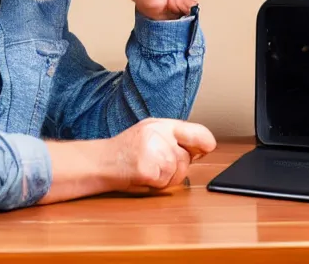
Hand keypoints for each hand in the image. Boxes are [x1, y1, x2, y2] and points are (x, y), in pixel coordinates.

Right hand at [37, 118, 215, 204]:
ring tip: (148, 170)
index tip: (208, 147)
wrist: (100, 161)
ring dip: (165, 179)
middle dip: (176, 169)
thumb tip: (203, 148)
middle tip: (156, 166)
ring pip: (176, 172)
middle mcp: (157, 132)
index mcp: (161, 124)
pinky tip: (142, 176)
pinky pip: (163, 182)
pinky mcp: (145, 166)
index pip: (194, 131)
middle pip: (185, 159)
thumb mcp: (150, 136)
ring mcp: (151, 148)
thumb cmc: (127, 151)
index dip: (204, 141)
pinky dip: (155, 185)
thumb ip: (175, 139)